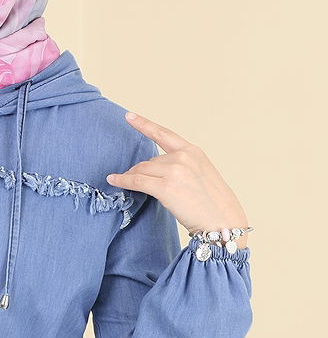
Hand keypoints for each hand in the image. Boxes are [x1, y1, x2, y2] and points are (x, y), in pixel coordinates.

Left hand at [106, 113, 249, 247]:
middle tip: (133, 181)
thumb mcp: (201, 175)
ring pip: (142, 169)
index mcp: (193, 151)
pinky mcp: (165, 187)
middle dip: (141, 170)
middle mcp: (183, 157)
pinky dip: (122, 180)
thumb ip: (182, 166)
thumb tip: (155, 169)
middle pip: (150, 159)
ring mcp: (174, 171)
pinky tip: (113, 180)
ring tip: (122, 181)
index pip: (164, 134)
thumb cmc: (213, 204)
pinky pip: (136, 180)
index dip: (144, 125)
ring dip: (131, 176)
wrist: (222, 221)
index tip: (129, 116)